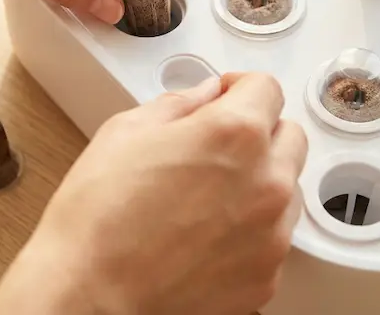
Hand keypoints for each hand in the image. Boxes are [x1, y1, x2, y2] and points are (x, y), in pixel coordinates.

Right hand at [0, 73, 307, 314]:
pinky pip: (273, 237)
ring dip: (260, 180)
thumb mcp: (125, 132)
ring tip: (208, 195)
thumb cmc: (97, 218)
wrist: (89, 295)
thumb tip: (205, 96)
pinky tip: (206, 233)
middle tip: (217, 143)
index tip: (225, 96)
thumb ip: (178, 104)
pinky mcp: (265, 278)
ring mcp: (272, 236)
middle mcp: (266, 182)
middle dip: (258, 131)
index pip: (267, 88)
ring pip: (286, 189)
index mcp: (235, 134)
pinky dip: (251, 228)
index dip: (240, 86)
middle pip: (289, 136)